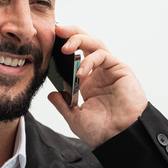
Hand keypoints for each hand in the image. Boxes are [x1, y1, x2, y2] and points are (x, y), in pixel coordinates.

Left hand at [47, 24, 147, 147]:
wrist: (119, 137)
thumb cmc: (102, 130)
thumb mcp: (75, 117)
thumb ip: (63, 104)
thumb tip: (51, 94)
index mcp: (86, 81)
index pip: (73, 56)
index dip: (62, 47)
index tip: (47, 42)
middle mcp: (98, 71)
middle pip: (85, 42)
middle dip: (71, 33)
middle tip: (56, 30)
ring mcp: (109, 68)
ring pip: (94, 43)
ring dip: (79, 40)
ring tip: (65, 48)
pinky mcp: (120, 68)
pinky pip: (103, 56)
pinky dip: (90, 61)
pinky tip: (80, 73)